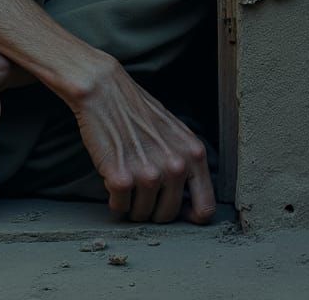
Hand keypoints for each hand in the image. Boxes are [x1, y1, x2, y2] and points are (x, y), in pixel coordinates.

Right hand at [68, 56, 215, 224]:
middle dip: (153, 209)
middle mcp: (175, 167)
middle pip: (167, 216)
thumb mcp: (175, 133)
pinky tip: (112, 179)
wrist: (104, 91)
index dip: (190, 217)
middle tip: (141, 191)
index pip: (205, 209)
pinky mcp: (121, 178)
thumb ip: (186, 163)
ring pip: (142, 214)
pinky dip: (114, 200)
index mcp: (194, 155)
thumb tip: (189, 202)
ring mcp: (148, 174)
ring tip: (126, 180)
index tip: (176, 213)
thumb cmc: (136, 109)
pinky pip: (119, 207)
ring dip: (132, 204)